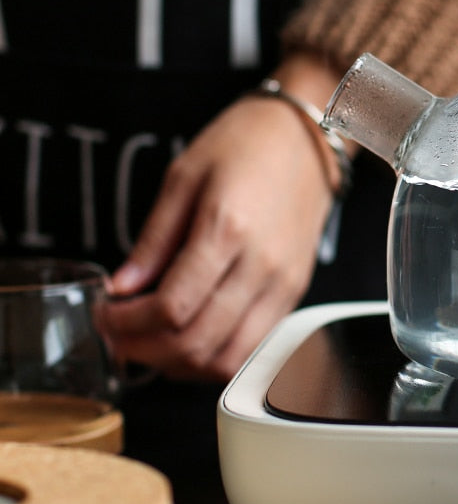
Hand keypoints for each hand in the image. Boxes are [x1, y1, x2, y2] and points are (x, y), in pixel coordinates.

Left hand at [98, 91, 337, 380]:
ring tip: (154, 341)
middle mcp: (262, 265)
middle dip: (147, 350)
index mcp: (228, 229)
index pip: (171, 308)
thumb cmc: (246, 146)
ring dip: (183, 363)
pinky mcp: (295, 292)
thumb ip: (153, 238)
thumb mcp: (183, 176)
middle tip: (120, 335)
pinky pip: (255, 348)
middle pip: (198, 342)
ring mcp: (284, 284)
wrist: (306, 140)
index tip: (106, 315)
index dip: (127, 324)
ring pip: (229, 359)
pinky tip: (193, 336)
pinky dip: (217, 356)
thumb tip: (122, 288)